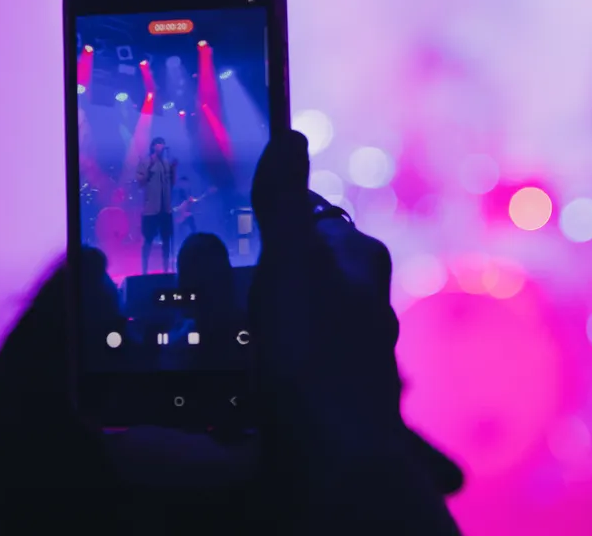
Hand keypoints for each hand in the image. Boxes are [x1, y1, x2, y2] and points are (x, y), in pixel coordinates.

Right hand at [248, 131, 461, 529]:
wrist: (337, 456)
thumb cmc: (317, 353)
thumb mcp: (291, 264)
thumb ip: (284, 203)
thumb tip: (293, 134)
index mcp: (361, 263)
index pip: (323, 218)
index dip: (285, 210)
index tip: (246, 209)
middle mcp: (367, 305)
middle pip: (317, 267)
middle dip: (277, 263)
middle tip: (224, 264)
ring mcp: (353, 352)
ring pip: (310, 316)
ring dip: (273, 312)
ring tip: (227, 316)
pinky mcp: (333, 393)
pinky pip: (298, 361)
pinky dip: (273, 357)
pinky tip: (248, 368)